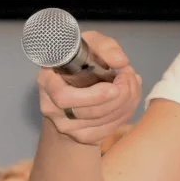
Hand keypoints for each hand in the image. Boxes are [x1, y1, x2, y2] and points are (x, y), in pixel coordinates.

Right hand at [36, 32, 142, 146]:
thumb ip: (105, 47)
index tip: (114, 86)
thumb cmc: (82, 61)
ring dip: (126, 102)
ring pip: (102, 121)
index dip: (92, 96)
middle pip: (88, 112)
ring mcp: (66, 126)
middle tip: (129, 77)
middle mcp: (52, 107)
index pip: (63, 97)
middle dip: (118, 96)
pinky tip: (130, 97)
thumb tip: (121, 62)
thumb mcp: (90, 44)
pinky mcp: (82, 137)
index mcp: (48, 82)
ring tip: (131, 82)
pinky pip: (109, 129)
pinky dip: (126, 112)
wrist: (76, 87)